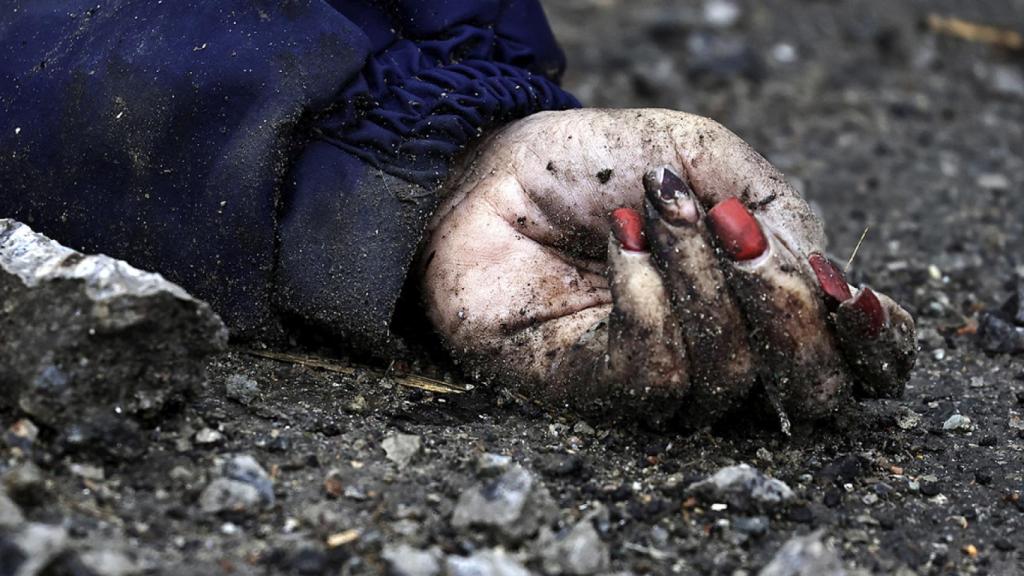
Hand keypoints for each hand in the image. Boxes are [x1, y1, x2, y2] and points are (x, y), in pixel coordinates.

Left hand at [418, 109, 915, 427]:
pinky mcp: (594, 391)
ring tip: (659, 209)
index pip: (852, 360)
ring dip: (702, 278)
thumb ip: (775, 207)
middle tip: (740, 233)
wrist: (489, 172)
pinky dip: (647, 295)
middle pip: (809, 391)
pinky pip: (654, 371)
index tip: (854, 294)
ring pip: (729, 376)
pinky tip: (619, 243)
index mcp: (763, 303)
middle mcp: (722, 354)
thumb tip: (827, 280)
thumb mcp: (701, 154)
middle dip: (789, 311)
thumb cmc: (595, 165)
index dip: (875, 343)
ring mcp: (659, 381)